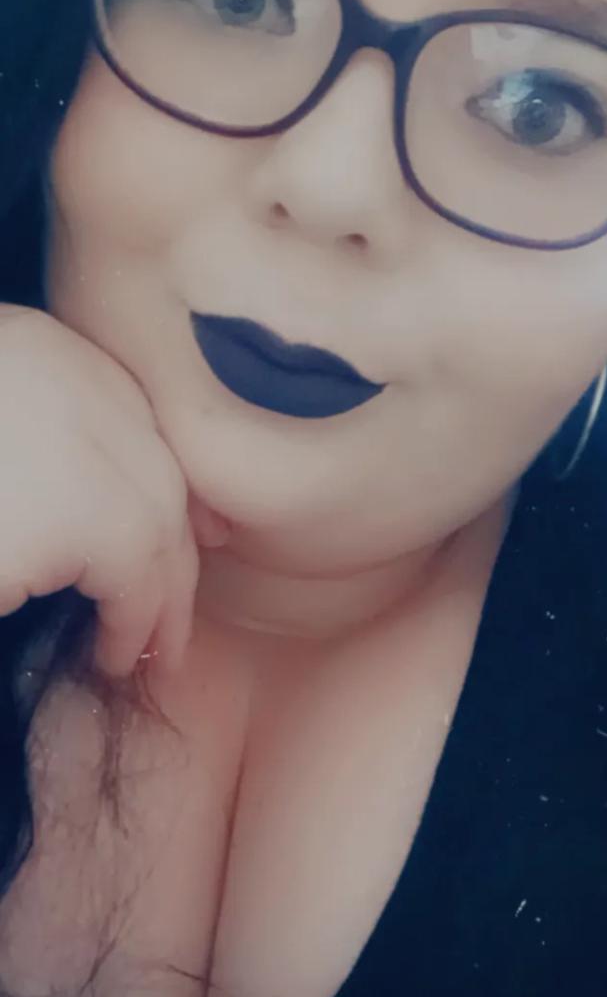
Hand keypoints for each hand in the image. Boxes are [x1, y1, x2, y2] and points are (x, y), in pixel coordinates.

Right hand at [0, 305, 200, 678]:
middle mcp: (66, 374)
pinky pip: (133, 571)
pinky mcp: (80, 509)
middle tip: (176, 612)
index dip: (161, 476)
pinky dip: (134, 617)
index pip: (127, 410)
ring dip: (158, 595)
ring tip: (144, 651)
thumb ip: (41, 442)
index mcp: (34, 344)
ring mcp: (77, 436)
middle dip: (175, 544)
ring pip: (153, 523)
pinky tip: (113, 652)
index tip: (197, 529)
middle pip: (154, 467)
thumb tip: (78, 522)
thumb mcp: (2, 435)